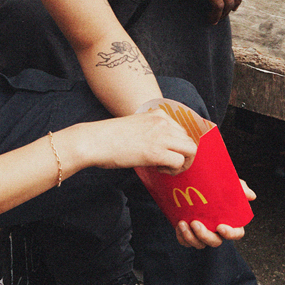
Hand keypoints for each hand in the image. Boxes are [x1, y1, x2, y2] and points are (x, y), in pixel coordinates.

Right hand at [70, 108, 196, 173]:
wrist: (94, 141)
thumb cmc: (109, 137)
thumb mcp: (135, 126)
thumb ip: (151, 132)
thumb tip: (163, 148)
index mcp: (158, 114)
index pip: (182, 130)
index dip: (178, 145)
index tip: (168, 153)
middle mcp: (163, 122)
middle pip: (190, 140)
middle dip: (184, 155)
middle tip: (170, 164)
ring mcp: (161, 136)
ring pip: (190, 150)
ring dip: (183, 163)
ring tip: (166, 168)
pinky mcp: (156, 152)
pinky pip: (179, 162)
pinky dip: (174, 170)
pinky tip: (160, 170)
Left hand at [172, 180, 255, 248]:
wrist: (196, 186)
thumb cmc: (217, 187)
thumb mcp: (230, 184)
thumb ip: (241, 189)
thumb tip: (251, 196)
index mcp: (232, 222)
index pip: (237, 234)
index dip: (230, 234)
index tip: (220, 227)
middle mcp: (218, 231)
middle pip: (215, 241)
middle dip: (204, 235)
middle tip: (195, 223)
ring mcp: (204, 234)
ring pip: (199, 244)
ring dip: (190, 237)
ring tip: (182, 223)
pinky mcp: (191, 234)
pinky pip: (186, 242)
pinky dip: (182, 237)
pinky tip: (178, 225)